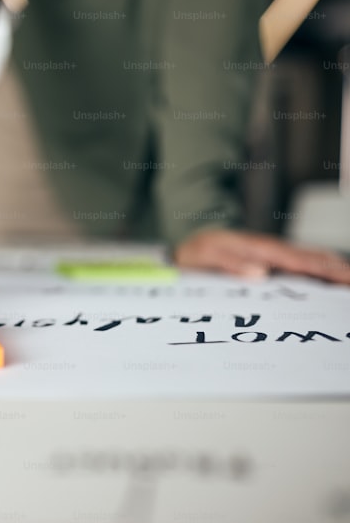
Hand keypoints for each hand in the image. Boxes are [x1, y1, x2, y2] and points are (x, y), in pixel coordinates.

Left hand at [175, 228, 349, 283]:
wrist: (188, 245)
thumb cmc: (197, 252)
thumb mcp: (206, 256)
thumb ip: (231, 263)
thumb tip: (261, 273)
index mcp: (259, 249)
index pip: (300, 261)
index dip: (324, 269)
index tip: (346, 276)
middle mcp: (271, 250)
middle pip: (313, 259)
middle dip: (338, 269)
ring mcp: (273, 254)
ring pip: (311, 260)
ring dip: (332, 269)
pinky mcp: (270, 260)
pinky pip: (301, 265)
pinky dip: (319, 269)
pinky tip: (331, 277)